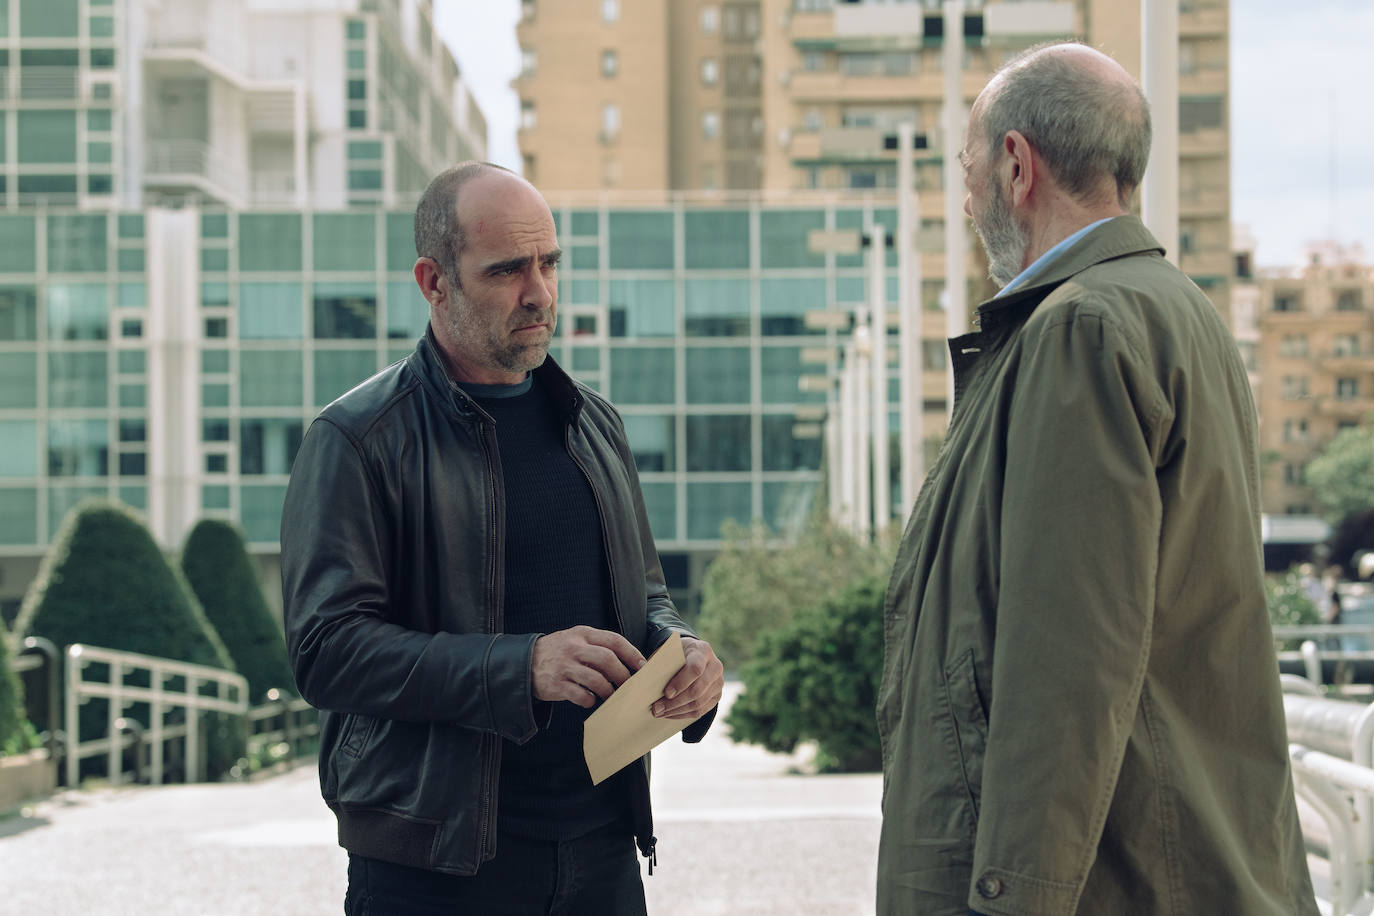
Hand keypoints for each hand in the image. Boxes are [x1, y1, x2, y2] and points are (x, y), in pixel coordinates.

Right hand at [531, 626, 645, 707]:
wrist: (523, 662)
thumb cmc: (558, 652)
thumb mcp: (575, 639)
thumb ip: (597, 646)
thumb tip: (628, 662)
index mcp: (582, 634)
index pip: (614, 640)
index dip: (632, 654)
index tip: (642, 666)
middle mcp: (574, 648)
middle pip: (607, 660)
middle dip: (622, 675)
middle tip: (628, 686)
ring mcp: (564, 666)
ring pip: (596, 680)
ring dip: (608, 691)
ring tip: (610, 696)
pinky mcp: (556, 685)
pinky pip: (581, 695)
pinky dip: (590, 700)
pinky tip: (590, 701)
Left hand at [650, 635, 723, 720]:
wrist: (694, 654)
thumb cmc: (678, 653)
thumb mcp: (671, 651)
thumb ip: (663, 664)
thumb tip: (647, 682)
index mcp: (703, 651)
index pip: (695, 669)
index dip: (681, 683)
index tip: (666, 693)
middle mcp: (715, 667)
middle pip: (697, 690)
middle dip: (675, 702)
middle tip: (656, 708)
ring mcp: (718, 683)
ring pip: (698, 703)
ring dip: (676, 710)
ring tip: (659, 712)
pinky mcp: (716, 696)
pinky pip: (700, 710)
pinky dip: (682, 714)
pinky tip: (669, 714)